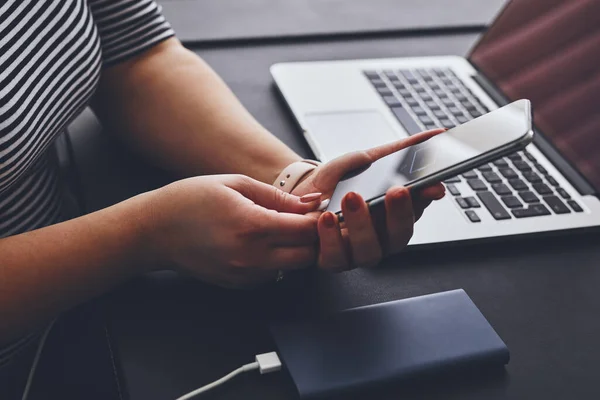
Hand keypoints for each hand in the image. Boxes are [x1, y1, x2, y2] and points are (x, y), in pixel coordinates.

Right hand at [142, 175, 321, 287]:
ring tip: (276, 228)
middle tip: (302, 220)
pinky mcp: (239, 284)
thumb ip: (279, 196)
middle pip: (307, 255)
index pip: (308, 230)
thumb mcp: (236, 184)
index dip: (318, 218)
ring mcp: (245, 274)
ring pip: (292, 268)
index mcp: (253, 226)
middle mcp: (252, 256)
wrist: (155, 231)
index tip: (317, 208)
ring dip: (294, 250)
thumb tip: (311, 202)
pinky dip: (275, 260)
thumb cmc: (191, 200)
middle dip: (312, 238)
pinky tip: (258, 242)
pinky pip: (272, 275)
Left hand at [291, 129, 446, 270]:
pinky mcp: (333, 260)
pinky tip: (327, 218)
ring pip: (370, 251)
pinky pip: (336, 258)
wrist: (303, 193)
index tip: (429, 185)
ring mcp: (358, 252)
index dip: (426, 199)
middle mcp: (381, 238)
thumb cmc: (340, 181)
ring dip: (362, 224)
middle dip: (399, 213)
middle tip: (396, 190)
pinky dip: (331, 239)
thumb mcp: (369, 160)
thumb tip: (437, 135)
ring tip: (352, 198)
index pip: (418, 210)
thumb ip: (402, 151)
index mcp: (396, 216)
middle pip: (400, 236)